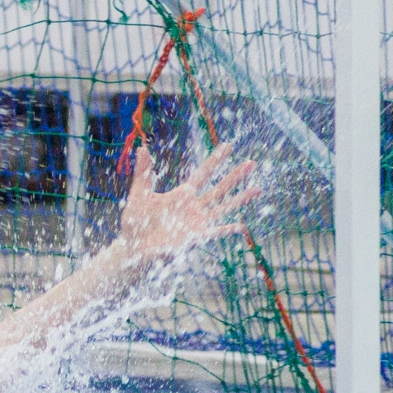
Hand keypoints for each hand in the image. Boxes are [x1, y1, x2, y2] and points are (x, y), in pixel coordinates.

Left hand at [118, 143, 257, 261]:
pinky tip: (241, 226)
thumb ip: (143, 173)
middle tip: (252, 163)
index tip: (228, 145)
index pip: (203, 173)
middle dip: (235, 176)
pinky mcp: (195, 237)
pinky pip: (215, 233)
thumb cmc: (136, 222)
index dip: (215, 160)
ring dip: (241, 199)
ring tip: (258, 189)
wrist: (133, 246)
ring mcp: (198, 222)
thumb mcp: (139, 194)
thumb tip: (142, 148)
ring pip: (223, 207)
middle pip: (219, 188)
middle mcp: (194, 206)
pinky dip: (226, 230)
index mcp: (182, 194)